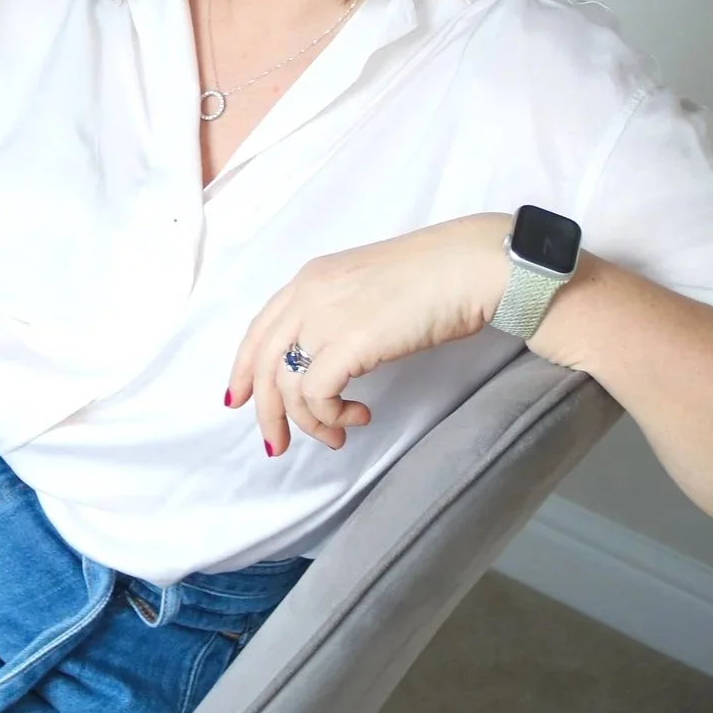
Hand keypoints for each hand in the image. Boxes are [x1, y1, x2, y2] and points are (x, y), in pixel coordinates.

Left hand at [226, 214, 510, 454]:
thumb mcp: (369, 288)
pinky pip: (316, 393)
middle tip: (277, 446)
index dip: (243, 369)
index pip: (259, 330)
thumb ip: (340, 313)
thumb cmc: (437, 277)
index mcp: (310, 279)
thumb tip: (331, 356)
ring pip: (287, 385)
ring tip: (338, 436)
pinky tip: (358, 416)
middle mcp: (308, 295)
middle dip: (267, 412)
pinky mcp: (349, 342)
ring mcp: (325, 317)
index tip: (240, 401)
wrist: (472, 266)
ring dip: (309, 422)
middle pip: (262, 363)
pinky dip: (330, 415)